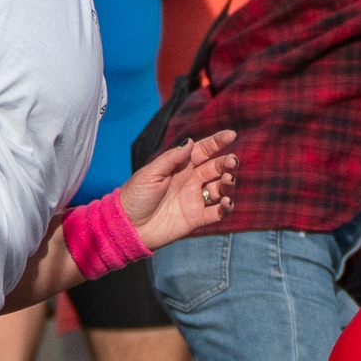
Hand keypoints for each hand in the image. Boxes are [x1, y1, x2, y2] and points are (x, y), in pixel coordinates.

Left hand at [120, 129, 240, 252]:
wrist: (128, 226)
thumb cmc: (136, 196)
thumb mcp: (151, 173)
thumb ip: (171, 158)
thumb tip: (190, 141)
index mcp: (180, 166)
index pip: (203, 151)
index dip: (217, 142)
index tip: (231, 135)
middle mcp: (190, 181)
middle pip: (215, 168)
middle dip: (227, 162)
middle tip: (232, 162)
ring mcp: (194, 199)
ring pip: (220, 188)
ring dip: (228, 183)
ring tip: (227, 180)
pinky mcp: (196, 218)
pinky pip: (217, 212)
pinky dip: (226, 207)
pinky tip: (226, 202)